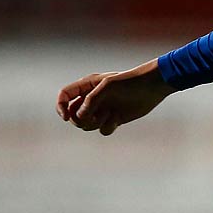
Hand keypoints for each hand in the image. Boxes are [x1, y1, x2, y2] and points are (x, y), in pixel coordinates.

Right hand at [56, 60, 171, 135]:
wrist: (151, 87)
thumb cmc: (129, 82)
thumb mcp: (108, 87)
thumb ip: (91, 100)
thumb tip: (81, 116)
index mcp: (87, 86)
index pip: (65, 96)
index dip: (60, 107)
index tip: (65, 118)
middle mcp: (92, 98)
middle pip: (73, 115)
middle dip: (81, 120)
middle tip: (92, 117)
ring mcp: (102, 109)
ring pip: (87, 125)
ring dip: (96, 123)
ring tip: (110, 114)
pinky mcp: (113, 119)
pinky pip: (102, 130)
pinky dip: (108, 127)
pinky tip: (118, 118)